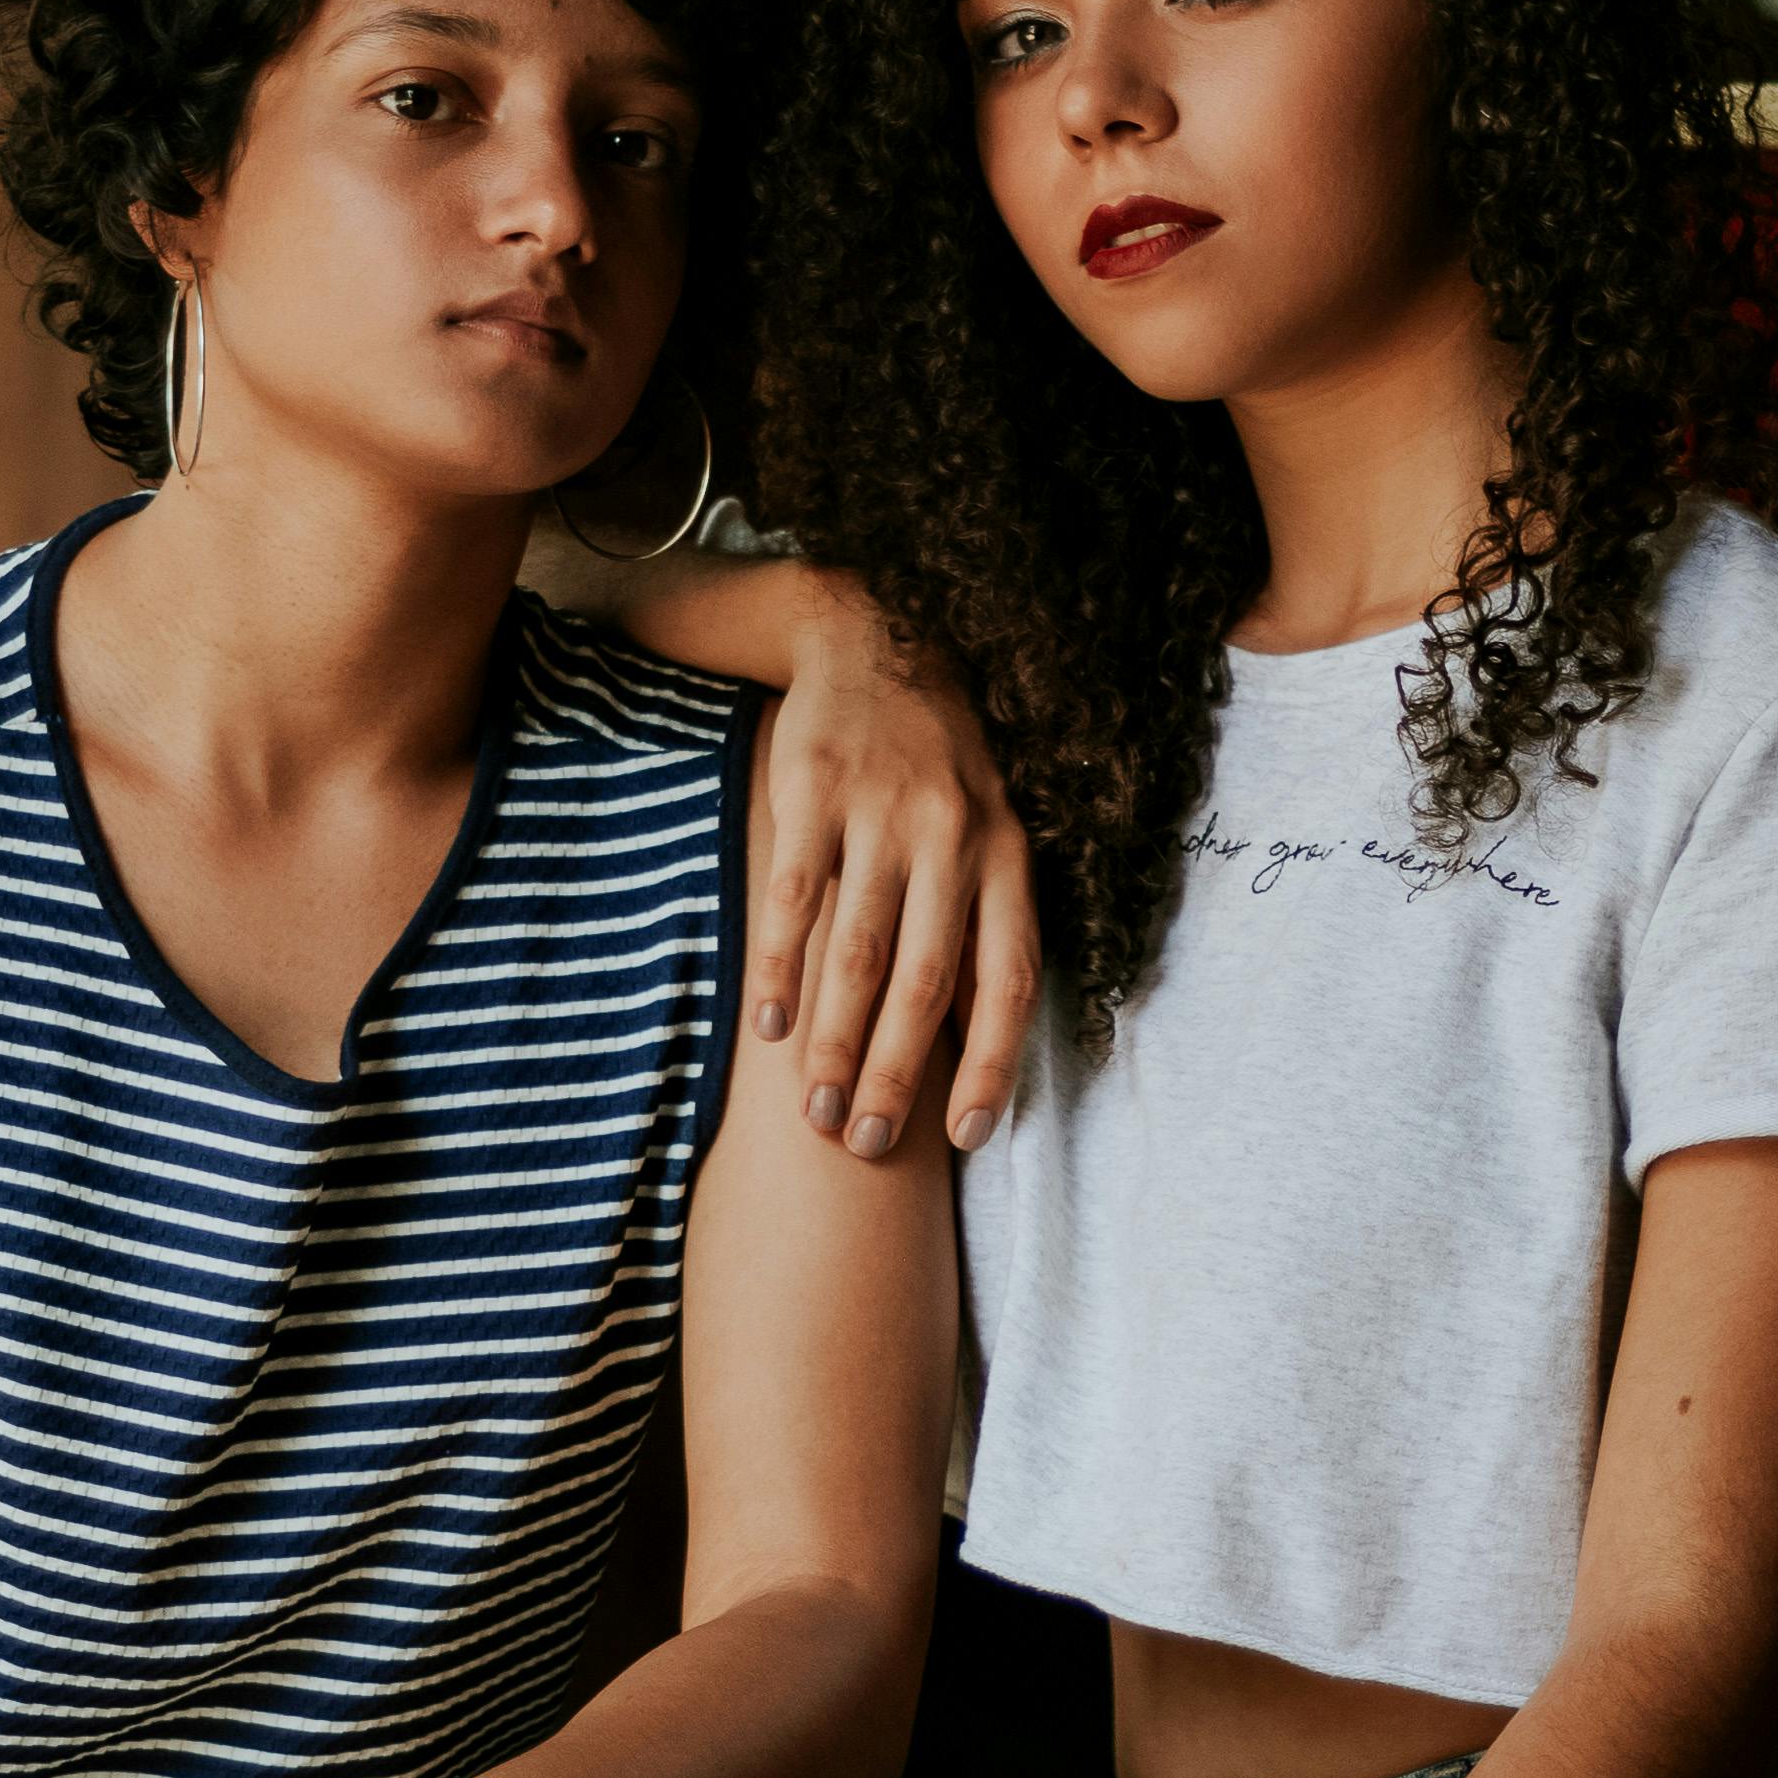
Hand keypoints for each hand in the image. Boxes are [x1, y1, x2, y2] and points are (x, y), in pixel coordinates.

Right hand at [747, 584, 1039, 1163]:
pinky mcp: (812, 790)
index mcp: (1008, 854)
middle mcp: (954, 835)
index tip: (962, 1138)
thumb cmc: (933, 764)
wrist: (873, 636)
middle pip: (927, 981)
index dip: (991, 1063)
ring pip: (859, 952)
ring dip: (833, 1039)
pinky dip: (779, 967)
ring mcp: (881, 811)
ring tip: (811, 1107)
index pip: (1010, 978)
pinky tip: (766, 1024)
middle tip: (862, 1141)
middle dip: (894, 1073)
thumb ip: (979, 925)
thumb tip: (974, 1048)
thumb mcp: (985, 829)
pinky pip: (794, 897)